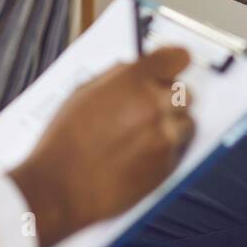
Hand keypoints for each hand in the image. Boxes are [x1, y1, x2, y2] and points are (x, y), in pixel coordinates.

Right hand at [7, 46, 194, 246]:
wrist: (60, 188)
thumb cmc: (64, 143)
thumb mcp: (83, 93)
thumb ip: (116, 76)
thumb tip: (134, 68)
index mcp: (133, 82)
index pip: (177, 58)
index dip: (175, 60)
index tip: (173, 64)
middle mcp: (154, 105)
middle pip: (185, 91)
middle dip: (170, 97)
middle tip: (150, 107)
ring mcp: (164, 136)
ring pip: (187, 121)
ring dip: (172, 124)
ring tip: (142, 135)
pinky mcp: (167, 165)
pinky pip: (179, 149)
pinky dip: (165, 150)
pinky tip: (139, 155)